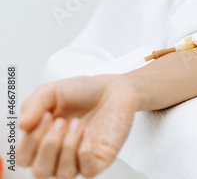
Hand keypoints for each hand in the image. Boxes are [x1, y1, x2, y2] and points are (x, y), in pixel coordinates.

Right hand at [18, 75, 138, 178]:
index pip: (24, 158)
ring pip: (63, 174)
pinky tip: (88, 133)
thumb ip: (33, 104)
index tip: (46, 116)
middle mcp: (60, 153)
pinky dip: (84, 151)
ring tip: (77, 124)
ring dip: (68, 147)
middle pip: (40, 172)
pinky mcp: (100, 159)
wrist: (113, 87)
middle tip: (61, 122)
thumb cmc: (84, 91)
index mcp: (43, 140)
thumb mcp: (51, 91)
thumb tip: (22, 125)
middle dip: (48, 145)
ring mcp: (80, 158)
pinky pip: (87, 171)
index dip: (31, 140)